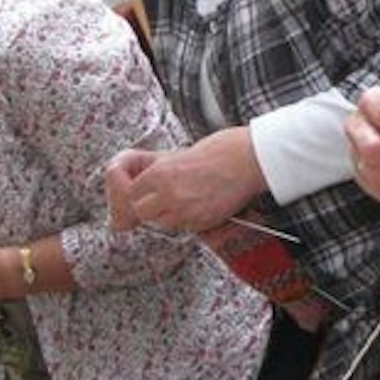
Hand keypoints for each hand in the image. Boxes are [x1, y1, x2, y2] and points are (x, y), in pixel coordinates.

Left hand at [107, 130, 260, 232]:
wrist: (248, 159)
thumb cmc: (220, 151)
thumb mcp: (180, 154)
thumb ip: (159, 170)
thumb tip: (144, 180)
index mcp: (160, 173)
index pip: (131, 193)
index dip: (138, 193)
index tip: (145, 193)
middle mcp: (168, 194)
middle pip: (141, 212)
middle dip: (148, 208)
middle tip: (160, 201)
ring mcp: (185, 211)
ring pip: (161, 223)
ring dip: (167, 216)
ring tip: (183, 202)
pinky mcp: (202, 222)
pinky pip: (184, 228)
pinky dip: (187, 221)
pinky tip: (198, 206)